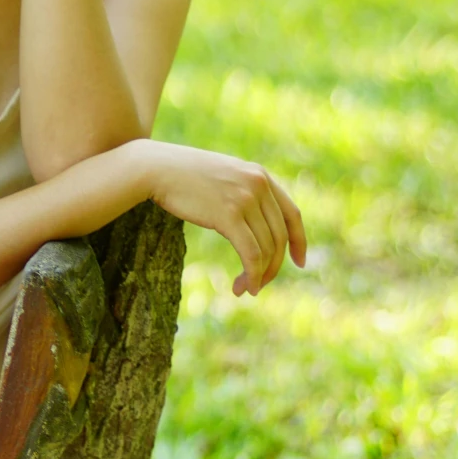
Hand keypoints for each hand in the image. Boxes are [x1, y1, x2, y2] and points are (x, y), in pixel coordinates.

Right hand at [136, 141, 306, 295]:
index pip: (292, 214)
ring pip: (266, 248)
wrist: (157, 168)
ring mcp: (245, 199)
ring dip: (259, 275)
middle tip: (258, 285)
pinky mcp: (229, 215)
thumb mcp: (223, 178)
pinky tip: (243, 287)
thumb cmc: (183, 176)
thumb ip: (243, 193)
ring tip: (246, 290)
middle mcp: (259, 185)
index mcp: (260, 176)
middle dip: (273, 267)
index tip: (300, 263)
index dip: (299, 241)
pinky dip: (251, 274)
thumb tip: (254, 223)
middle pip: (279, 237)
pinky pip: (250, 253)